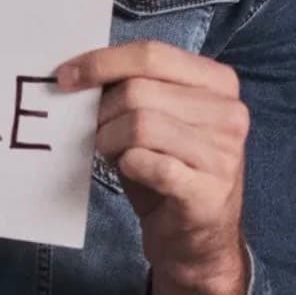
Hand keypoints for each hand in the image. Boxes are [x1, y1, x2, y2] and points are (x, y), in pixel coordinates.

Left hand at [57, 40, 249, 294]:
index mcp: (218, 81)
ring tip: (109, 151)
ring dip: (109, 138)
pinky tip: (128, 168)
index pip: (151, 53)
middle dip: (102, 109)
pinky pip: (149, 163)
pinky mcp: (208, 192)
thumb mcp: (157, 117)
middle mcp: (230, 113)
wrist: (197, 242)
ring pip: (139, 124)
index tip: (65, 76)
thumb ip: (133, 86)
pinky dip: (127, 163)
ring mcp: (224, 154)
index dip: (102, 62)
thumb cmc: (168, 167)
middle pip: (140, 90)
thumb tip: (78, 70)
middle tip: (93, 129)